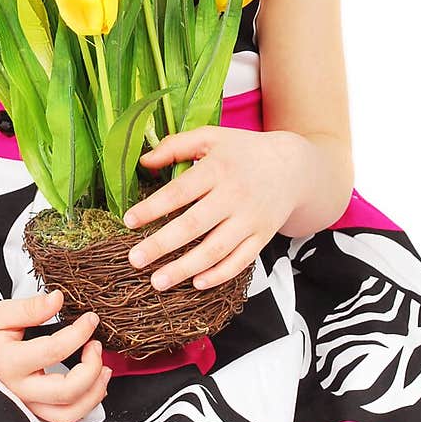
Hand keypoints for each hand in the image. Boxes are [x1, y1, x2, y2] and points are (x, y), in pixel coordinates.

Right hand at [0, 290, 111, 421]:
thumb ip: (31, 308)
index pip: (54, 352)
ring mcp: (26, 405)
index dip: (79, 333)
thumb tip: (59, 298)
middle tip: (96, 344)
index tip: (91, 319)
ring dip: (94, 393)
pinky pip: (64, 419)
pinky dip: (85, 405)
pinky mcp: (33, 410)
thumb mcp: (1, 313)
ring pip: (69, 414)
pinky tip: (92, 384)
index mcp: (9, 363)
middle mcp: (18, 390)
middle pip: (66, 391)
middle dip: (91, 368)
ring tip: (103, 368)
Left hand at [123, 127, 296, 291]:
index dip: (153, 207)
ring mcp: (250, 220)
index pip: (180, 192)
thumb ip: (176, 146)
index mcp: (218, 169)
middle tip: (134, 260)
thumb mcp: (211, 138)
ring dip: (185, 268)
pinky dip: (219, 275)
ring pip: (216, 250)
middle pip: (194, 225)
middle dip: (162, 245)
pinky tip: (196, 283)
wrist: (292, 167)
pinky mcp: (262, 238)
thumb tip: (143, 162)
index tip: (128, 221)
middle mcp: (235, 196)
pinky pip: (240, 262)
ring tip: (157, 281)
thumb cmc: (242, 151)